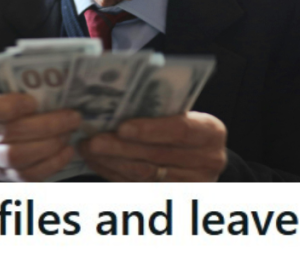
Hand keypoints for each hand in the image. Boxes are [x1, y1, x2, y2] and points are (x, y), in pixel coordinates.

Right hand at [0, 82, 80, 181]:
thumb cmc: (1, 96)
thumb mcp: (1, 83)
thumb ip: (19, 83)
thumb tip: (54, 82)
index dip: (9, 106)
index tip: (34, 102)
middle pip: (8, 133)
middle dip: (46, 126)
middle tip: (72, 117)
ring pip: (17, 157)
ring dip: (50, 145)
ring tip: (69, 132)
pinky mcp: (2, 174)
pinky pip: (26, 175)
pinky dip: (51, 164)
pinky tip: (66, 150)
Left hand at [78, 111, 226, 181]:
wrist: (199, 154)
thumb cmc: (182, 123)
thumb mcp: (181, 112)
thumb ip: (158, 109)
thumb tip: (115, 102)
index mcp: (211, 132)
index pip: (181, 130)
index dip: (150, 129)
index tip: (122, 127)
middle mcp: (207, 161)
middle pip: (157, 156)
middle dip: (120, 148)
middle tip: (93, 140)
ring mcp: (191, 183)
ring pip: (144, 175)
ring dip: (111, 162)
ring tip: (88, 149)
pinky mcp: (172, 197)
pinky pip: (137, 186)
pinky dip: (113, 173)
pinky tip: (97, 161)